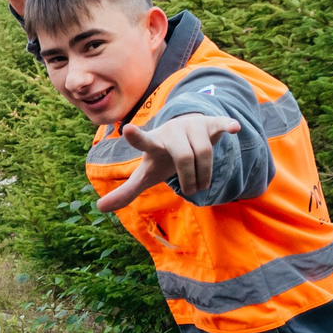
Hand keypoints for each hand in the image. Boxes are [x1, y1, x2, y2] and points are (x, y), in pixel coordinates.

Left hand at [94, 114, 243, 211]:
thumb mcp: (146, 174)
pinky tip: (233, 128)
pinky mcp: (210, 124)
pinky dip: (227, 126)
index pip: (143, 141)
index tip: (127, 130)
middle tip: (191, 191)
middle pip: (185, 158)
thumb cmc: (161, 157)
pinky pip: (221, 124)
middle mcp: (172, 131)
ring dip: (205, 174)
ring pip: (205, 152)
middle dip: (190, 179)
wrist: (182, 133)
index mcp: (153, 143)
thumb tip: (99, 208)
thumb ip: (126, 191)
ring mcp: (192, 126)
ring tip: (202, 183)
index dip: (136, 137)